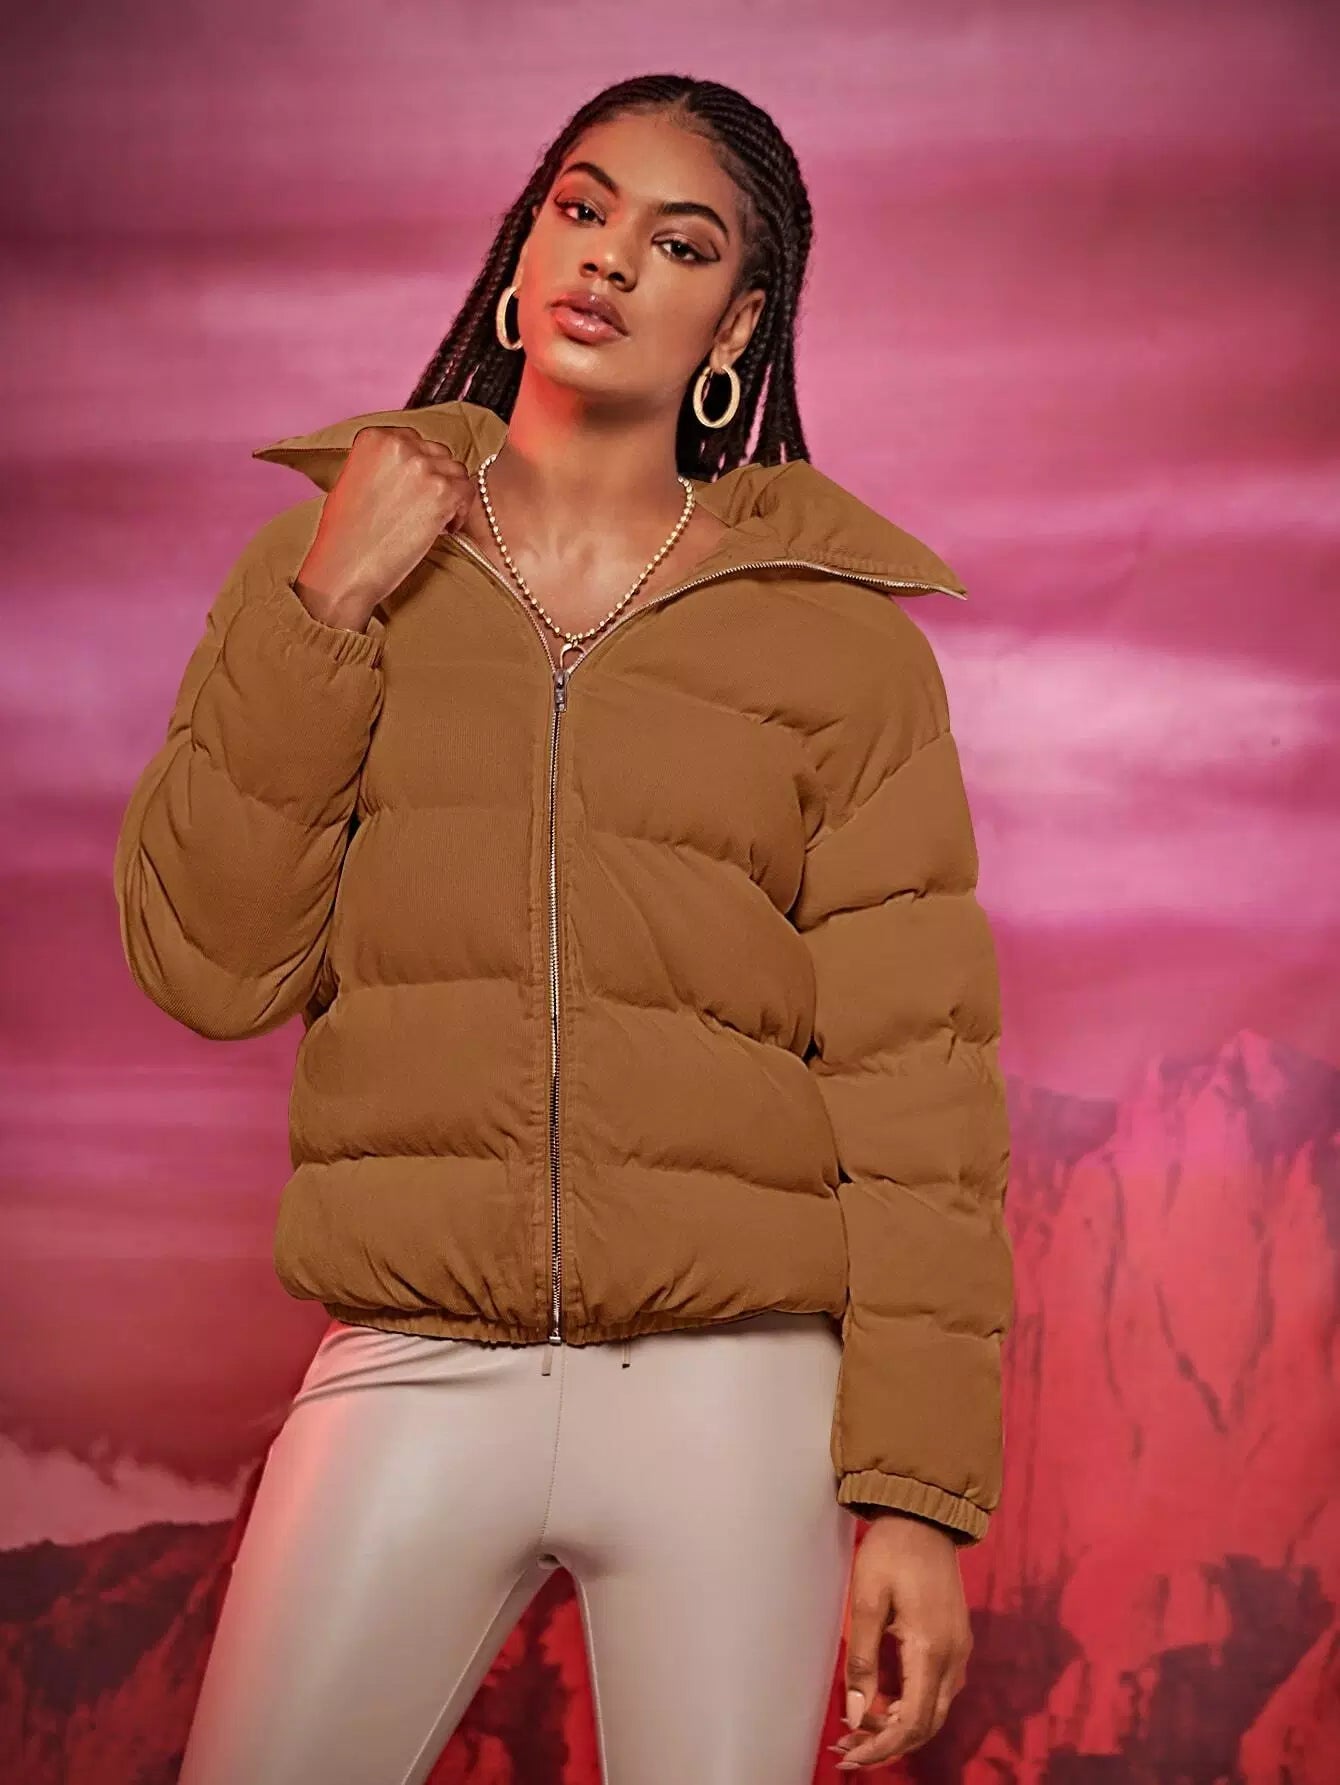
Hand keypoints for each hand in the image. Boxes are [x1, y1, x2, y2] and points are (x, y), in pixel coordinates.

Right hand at [293, 425, 476, 631]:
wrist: (345, 569)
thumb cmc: (344, 534)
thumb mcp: (353, 480)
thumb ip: (380, 463)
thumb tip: (407, 464)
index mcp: (374, 437)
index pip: (413, 440)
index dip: (418, 467)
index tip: (414, 489)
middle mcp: (399, 443)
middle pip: (437, 453)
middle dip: (436, 480)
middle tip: (425, 508)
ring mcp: (423, 466)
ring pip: (457, 472)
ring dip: (450, 496)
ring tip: (434, 520)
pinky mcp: (443, 492)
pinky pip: (468, 493)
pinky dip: (459, 513)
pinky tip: (442, 529)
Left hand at [828, 1511, 972, 1769]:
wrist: (924, 1518)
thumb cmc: (890, 1553)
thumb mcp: (865, 1600)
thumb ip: (863, 1661)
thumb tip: (856, 1713)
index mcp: (931, 1649)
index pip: (911, 1721)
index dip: (881, 1745)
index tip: (849, 1754)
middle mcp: (954, 1658)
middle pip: (927, 1725)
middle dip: (888, 1744)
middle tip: (848, 1750)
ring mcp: (960, 1650)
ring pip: (935, 1711)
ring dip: (899, 1728)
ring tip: (858, 1729)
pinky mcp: (957, 1641)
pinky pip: (939, 1691)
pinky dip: (912, 1708)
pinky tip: (884, 1704)